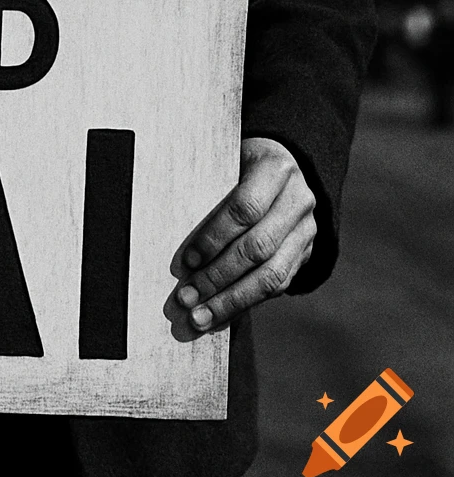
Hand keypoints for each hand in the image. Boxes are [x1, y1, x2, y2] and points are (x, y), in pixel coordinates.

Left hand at [173, 136, 315, 332]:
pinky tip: (219, 316)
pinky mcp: (306, 255)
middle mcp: (298, 200)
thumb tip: (170, 233)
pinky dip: (246, 304)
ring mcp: (307, 230)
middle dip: (218, 277)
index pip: (245, 208)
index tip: (186, 261)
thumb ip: (208, 186)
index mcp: (275, 168)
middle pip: (258, 247)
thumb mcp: (227, 159)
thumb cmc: (239, 163)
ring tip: (199, 317)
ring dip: (231, 301)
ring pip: (272, 276)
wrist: (284, 168)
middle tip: (186, 297)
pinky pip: (278, 287)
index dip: (214, 236)